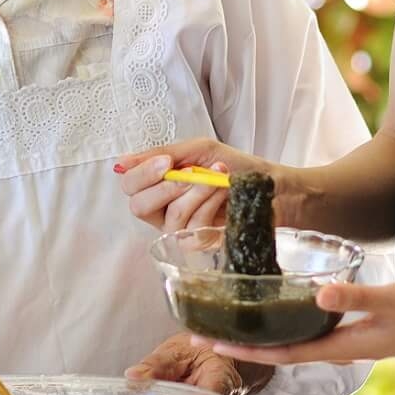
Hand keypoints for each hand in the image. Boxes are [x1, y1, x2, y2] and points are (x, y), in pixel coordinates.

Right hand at [112, 139, 289, 235]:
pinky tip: (225, 195)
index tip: (167, 162)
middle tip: (193, 173)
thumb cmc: (237, 166)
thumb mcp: (198, 150)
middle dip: (167, 187)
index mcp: (158, 185)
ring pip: (172, 216)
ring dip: (198, 192)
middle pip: (138, 206)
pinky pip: (192, 229)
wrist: (271, 185)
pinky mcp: (200, 243)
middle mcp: (164, 209)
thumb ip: (161, 154)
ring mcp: (181, 229)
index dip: (142, 174)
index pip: (129, 185)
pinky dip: (210, 207)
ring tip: (220, 178)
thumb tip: (123, 161)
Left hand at [201, 282, 394, 367]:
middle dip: (242, 346)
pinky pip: (306, 334)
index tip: (211, 346)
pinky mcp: (348, 333)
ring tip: (229, 322)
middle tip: (203, 334)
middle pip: (278, 352)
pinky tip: (275, 310)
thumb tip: (319, 295)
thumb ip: (355, 298)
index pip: (282, 354)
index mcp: (338, 347)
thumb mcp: (391, 300)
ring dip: (260, 336)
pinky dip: (284, 326)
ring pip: (291, 343)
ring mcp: (341, 344)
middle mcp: (334, 350)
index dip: (245, 352)